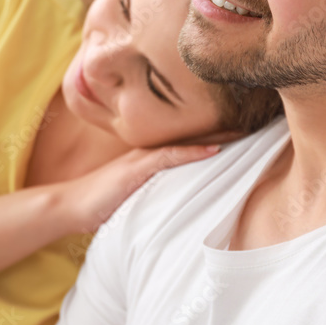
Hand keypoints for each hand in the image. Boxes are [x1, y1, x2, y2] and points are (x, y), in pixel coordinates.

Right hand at [54, 129, 244, 234]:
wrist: (69, 206)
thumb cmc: (100, 203)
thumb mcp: (135, 195)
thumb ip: (157, 191)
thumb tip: (183, 199)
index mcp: (151, 157)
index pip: (189, 141)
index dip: (217, 133)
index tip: (246, 128)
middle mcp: (149, 152)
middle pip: (192, 135)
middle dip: (223, 127)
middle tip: (256, 118)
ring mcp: (142, 159)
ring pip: (184, 141)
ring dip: (214, 134)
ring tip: (245, 128)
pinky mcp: (134, 170)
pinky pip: (167, 157)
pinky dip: (191, 152)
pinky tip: (213, 148)